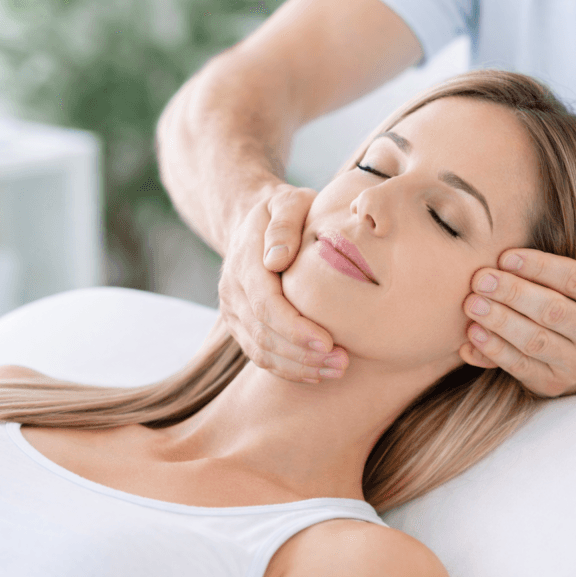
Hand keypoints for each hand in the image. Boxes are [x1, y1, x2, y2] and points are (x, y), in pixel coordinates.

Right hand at [218, 184, 349, 382]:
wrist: (253, 222)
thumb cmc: (284, 210)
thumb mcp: (287, 202)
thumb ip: (284, 226)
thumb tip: (277, 260)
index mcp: (244, 261)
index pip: (266, 305)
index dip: (295, 328)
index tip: (328, 342)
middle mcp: (232, 290)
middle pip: (264, 334)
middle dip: (303, 355)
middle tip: (342, 362)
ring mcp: (233, 311)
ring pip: (260, 351)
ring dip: (299, 368)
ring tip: (337, 370)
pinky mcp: (241, 325)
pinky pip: (260, 355)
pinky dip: (288, 369)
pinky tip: (317, 374)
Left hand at [458, 204, 575, 396]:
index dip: (540, 267)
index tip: (505, 256)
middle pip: (552, 312)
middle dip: (513, 294)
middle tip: (479, 278)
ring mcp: (575, 363)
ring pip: (533, 342)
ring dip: (499, 323)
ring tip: (471, 304)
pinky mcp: (551, 383)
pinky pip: (519, 368)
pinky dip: (492, 352)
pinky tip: (470, 336)